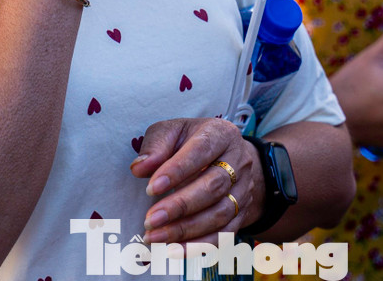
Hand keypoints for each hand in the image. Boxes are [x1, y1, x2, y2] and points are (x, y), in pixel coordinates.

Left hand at [132, 117, 260, 244]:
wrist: (227, 157)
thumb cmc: (191, 142)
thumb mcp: (173, 131)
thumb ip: (156, 145)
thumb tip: (139, 168)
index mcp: (220, 134)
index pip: (201, 150)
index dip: (177, 170)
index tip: (150, 188)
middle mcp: (238, 162)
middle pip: (214, 186)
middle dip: (180, 206)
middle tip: (150, 219)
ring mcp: (243, 190)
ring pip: (220, 214)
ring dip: (186, 230)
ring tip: (155, 236)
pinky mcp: (241, 214)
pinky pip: (224, 235)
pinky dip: (198, 246)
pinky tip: (173, 251)